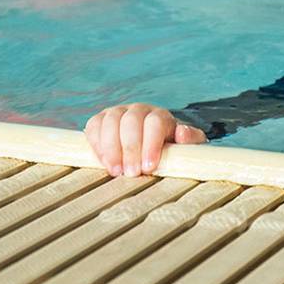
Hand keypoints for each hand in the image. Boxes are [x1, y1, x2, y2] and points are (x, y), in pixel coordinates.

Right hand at [83, 104, 206, 176]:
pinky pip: (94, 126)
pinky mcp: (101, 121)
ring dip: (111, 148)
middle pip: (131, 122)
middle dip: (130, 149)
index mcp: (160, 116)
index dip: (151, 144)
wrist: (152, 145)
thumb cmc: (169, 149)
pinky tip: (103, 162)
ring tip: (116, 171)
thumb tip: (182, 133)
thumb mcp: (185, 147)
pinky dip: (96, 143)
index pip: (155, 123)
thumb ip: (190, 140)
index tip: (149, 167)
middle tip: (131, 173)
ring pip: (111, 121)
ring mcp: (118, 113)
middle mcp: (138, 110)